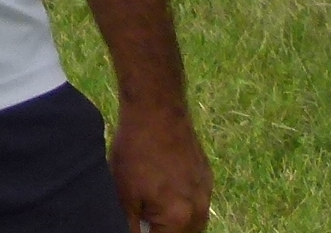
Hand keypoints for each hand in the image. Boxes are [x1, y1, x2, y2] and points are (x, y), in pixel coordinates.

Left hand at [111, 105, 211, 232]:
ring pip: (193, 224)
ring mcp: (206, 193)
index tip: (137, 222)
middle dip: (161, 231)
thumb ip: (129, 226)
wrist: (156, 109)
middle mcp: (200, 210)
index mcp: (179, 219)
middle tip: (142, 218)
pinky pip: (197, 203)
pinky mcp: (207, 177)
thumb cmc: (136, 151)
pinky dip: (182, 206)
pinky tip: (163, 190)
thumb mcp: (124, 195)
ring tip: (151, 208)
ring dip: (174, 225)